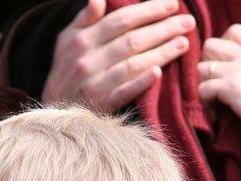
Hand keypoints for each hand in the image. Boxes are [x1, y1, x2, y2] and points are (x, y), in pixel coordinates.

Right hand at [42, 0, 195, 112]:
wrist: (52, 110)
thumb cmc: (65, 71)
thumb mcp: (67, 40)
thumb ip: (85, 19)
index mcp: (83, 40)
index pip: (122, 20)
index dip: (148, 10)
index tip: (172, 4)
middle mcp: (89, 60)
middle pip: (132, 40)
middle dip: (163, 28)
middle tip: (188, 21)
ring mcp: (96, 84)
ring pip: (133, 64)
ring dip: (162, 52)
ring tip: (185, 43)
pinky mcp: (102, 105)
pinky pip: (124, 92)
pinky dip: (141, 82)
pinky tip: (159, 73)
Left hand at [197, 24, 240, 143]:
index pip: (234, 31)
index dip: (222, 46)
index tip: (224, 65)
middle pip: (210, 44)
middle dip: (205, 63)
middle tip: (211, 81)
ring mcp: (237, 69)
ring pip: (201, 67)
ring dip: (202, 84)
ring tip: (212, 99)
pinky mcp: (230, 87)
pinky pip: (203, 89)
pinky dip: (205, 103)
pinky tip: (215, 112)